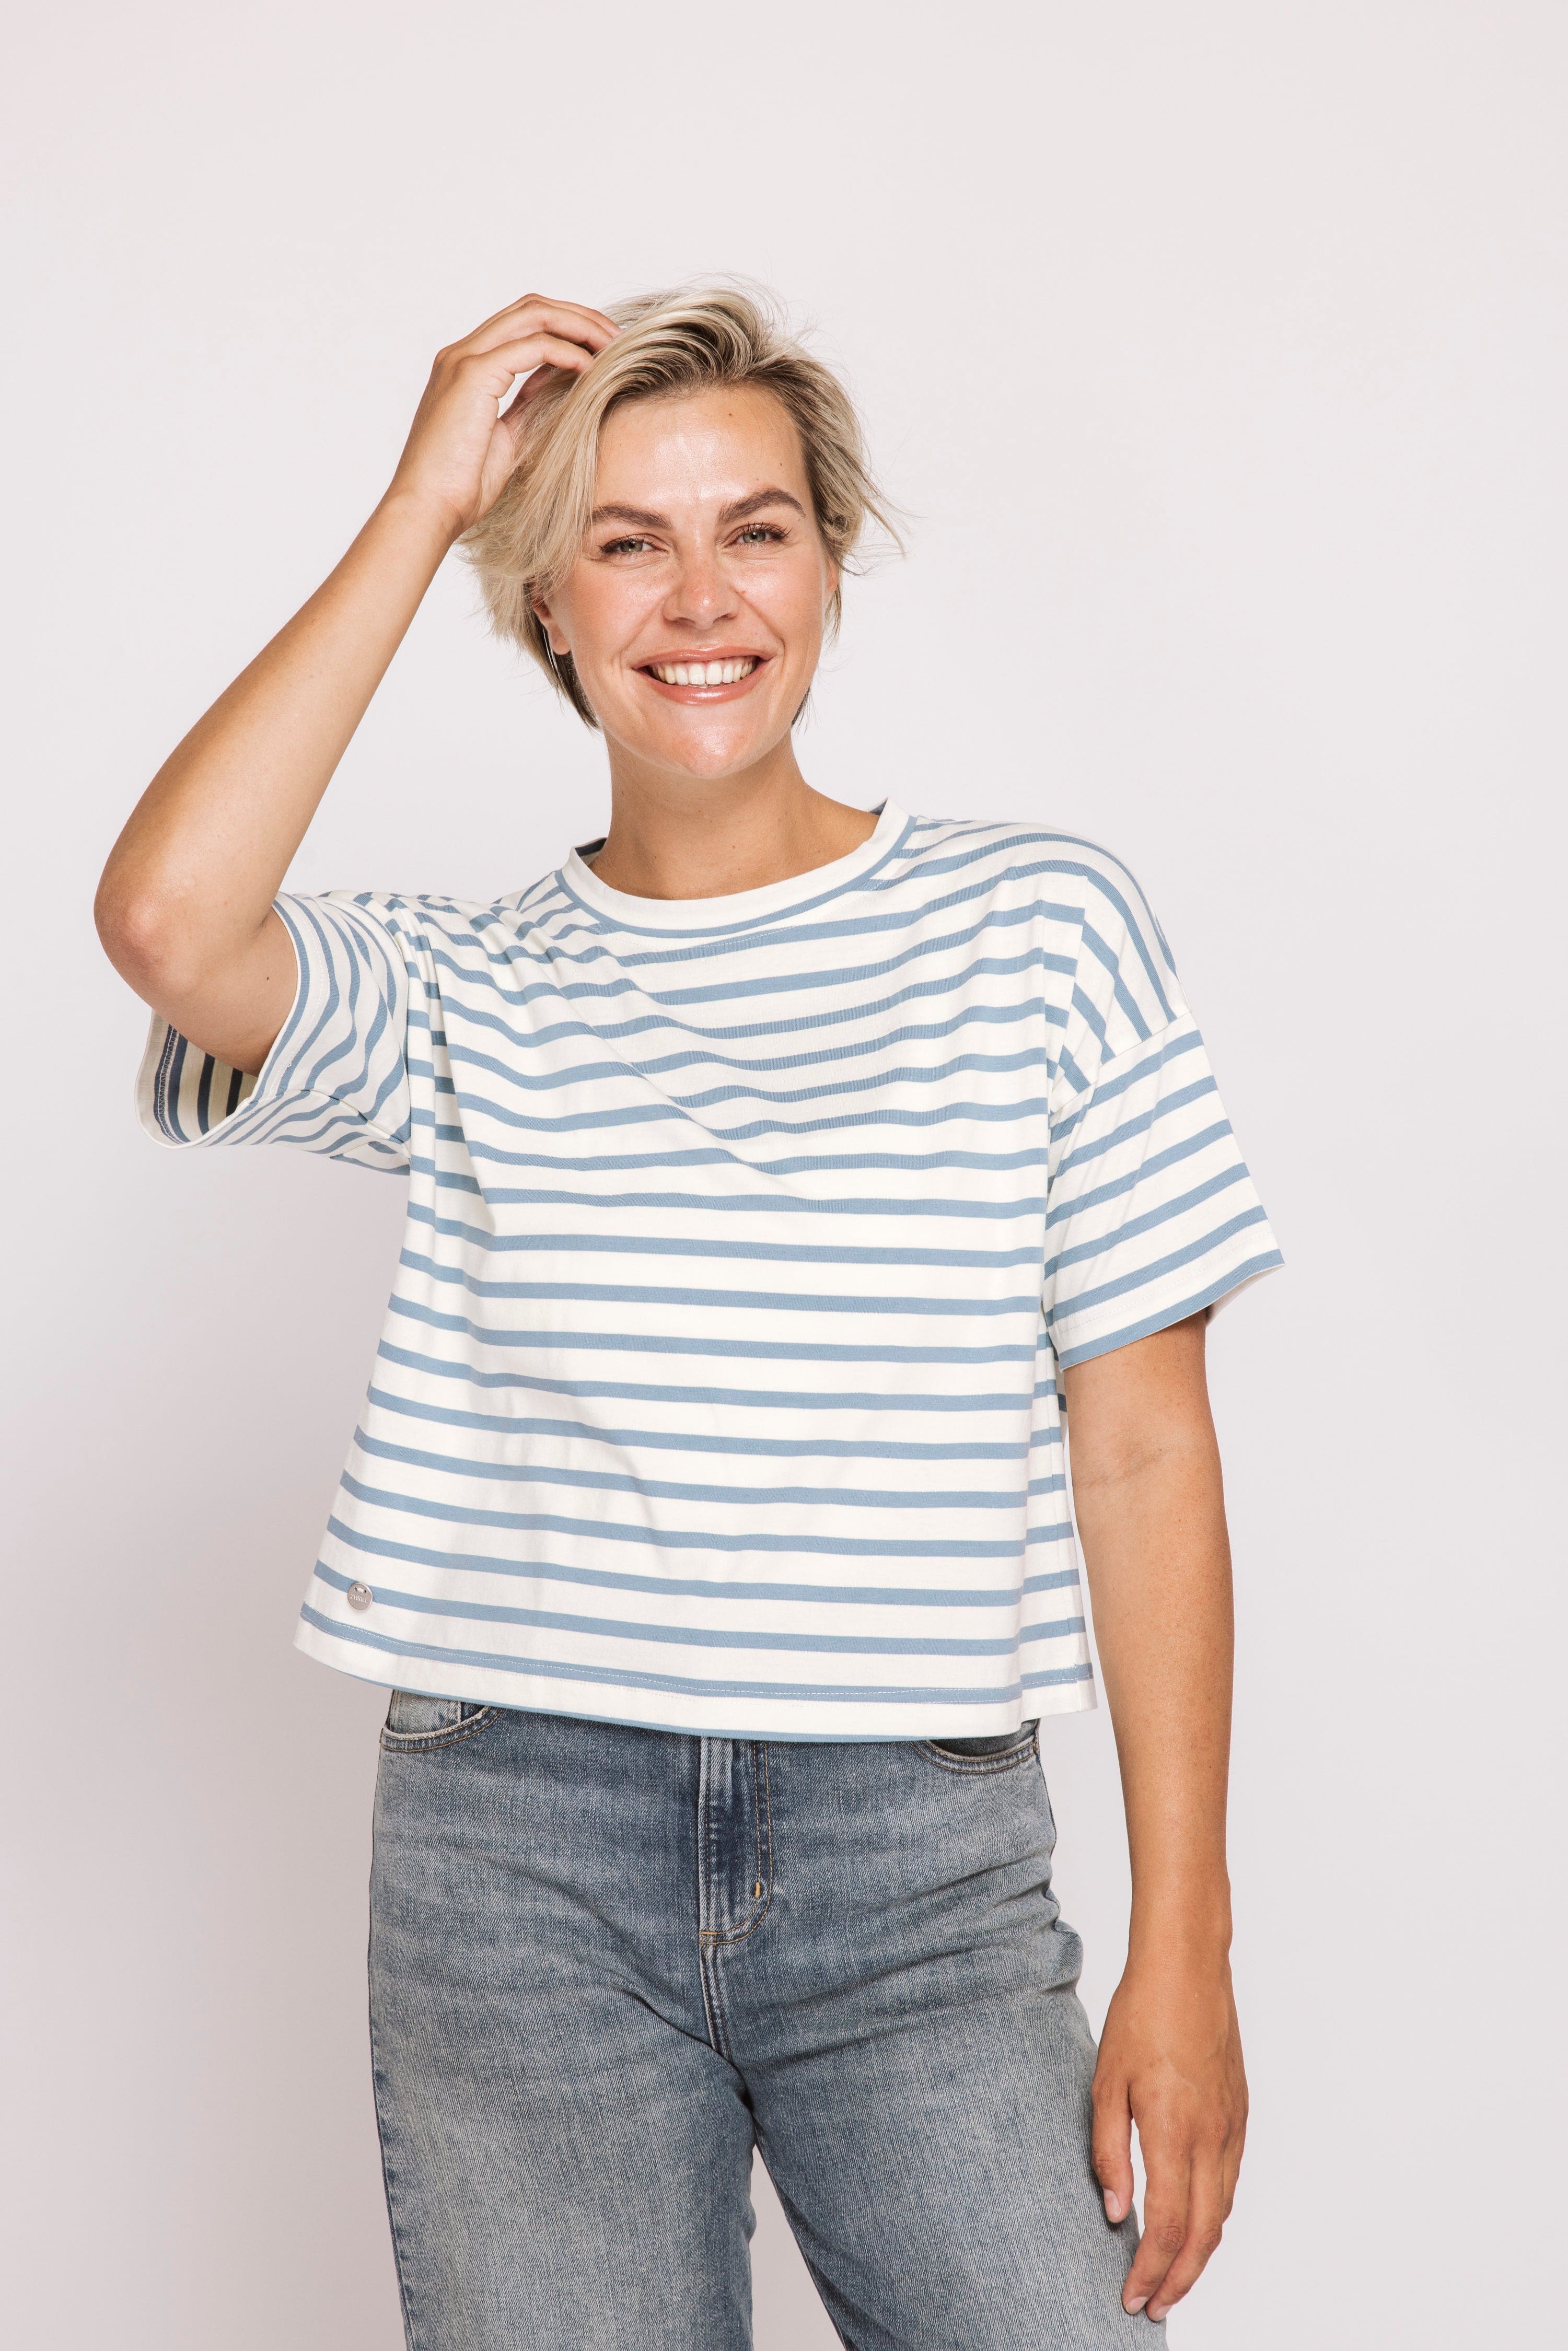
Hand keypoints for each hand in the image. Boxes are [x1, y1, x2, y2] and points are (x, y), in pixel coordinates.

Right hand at [383, 292, 617, 542]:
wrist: (429, 507)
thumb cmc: (461, 486)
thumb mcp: (507, 438)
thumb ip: (529, 405)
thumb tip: (563, 385)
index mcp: (466, 367)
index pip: (522, 325)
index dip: (566, 328)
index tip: (603, 348)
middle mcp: (462, 353)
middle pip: (531, 308)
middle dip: (579, 317)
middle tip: (618, 338)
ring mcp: (464, 359)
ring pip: (533, 314)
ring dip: (580, 325)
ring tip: (613, 346)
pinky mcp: (473, 374)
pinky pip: (534, 346)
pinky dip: (568, 352)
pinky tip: (592, 369)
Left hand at [1092, 1953, 1247, 2323]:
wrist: (1188, 1967)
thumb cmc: (1141, 2015)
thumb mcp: (1105, 2082)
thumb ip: (1109, 2151)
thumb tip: (1115, 2212)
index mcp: (1173, 2131)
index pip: (1165, 2226)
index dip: (1149, 2271)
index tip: (1133, 2297)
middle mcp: (1211, 2137)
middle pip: (1202, 2234)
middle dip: (1178, 2279)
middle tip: (1152, 2305)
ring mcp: (1232, 2127)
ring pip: (1222, 2212)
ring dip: (1199, 2253)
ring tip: (1170, 2276)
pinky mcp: (1240, 2114)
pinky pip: (1231, 2182)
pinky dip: (1213, 2216)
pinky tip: (1194, 2222)